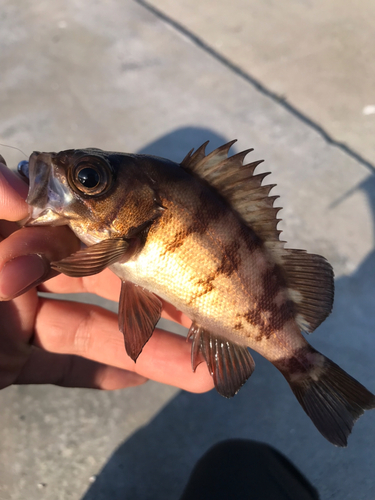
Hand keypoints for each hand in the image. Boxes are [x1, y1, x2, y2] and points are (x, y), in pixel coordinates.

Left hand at [0, 155, 212, 392]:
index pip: (84, 216)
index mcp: (14, 230)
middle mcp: (25, 268)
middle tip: (215, 302)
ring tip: (205, 366)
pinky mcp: (13, 360)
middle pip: (105, 274)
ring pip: (96, 326)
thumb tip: (21, 192)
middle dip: (160, 289)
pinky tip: (148, 376)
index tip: (182, 230)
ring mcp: (21, 315)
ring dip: (150, 347)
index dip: (133, 221)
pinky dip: (107, 371)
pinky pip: (68, 364)